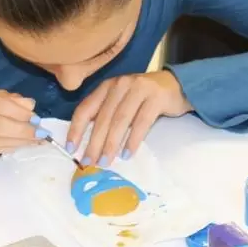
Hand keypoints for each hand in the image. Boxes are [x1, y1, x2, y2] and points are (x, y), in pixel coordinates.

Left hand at [66, 70, 192, 167]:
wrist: (175, 86)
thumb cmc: (143, 99)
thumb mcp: (121, 101)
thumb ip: (106, 115)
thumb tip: (88, 144)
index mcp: (106, 87)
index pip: (85, 108)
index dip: (76, 129)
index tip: (71, 148)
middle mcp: (120, 85)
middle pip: (103, 117)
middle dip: (94, 142)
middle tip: (89, 161)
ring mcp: (138, 88)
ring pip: (120, 120)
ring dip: (111, 144)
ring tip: (106, 162)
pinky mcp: (156, 97)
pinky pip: (142, 122)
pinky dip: (133, 140)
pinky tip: (127, 154)